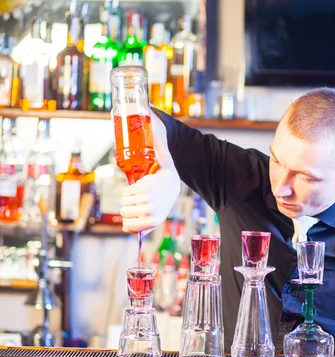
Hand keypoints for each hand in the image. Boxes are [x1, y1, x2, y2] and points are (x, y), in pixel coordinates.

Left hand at [119, 110, 180, 233]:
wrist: (173, 186)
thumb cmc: (160, 170)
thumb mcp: (158, 153)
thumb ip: (150, 136)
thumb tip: (134, 112)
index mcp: (152, 188)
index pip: (127, 193)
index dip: (130, 190)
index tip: (140, 185)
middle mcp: (153, 204)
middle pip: (123, 205)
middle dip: (127, 199)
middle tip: (138, 194)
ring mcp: (153, 216)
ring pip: (125, 216)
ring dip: (127, 211)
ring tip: (138, 204)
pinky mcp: (151, 226)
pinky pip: (130, 229)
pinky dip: (129, 226)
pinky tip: (135, 219)